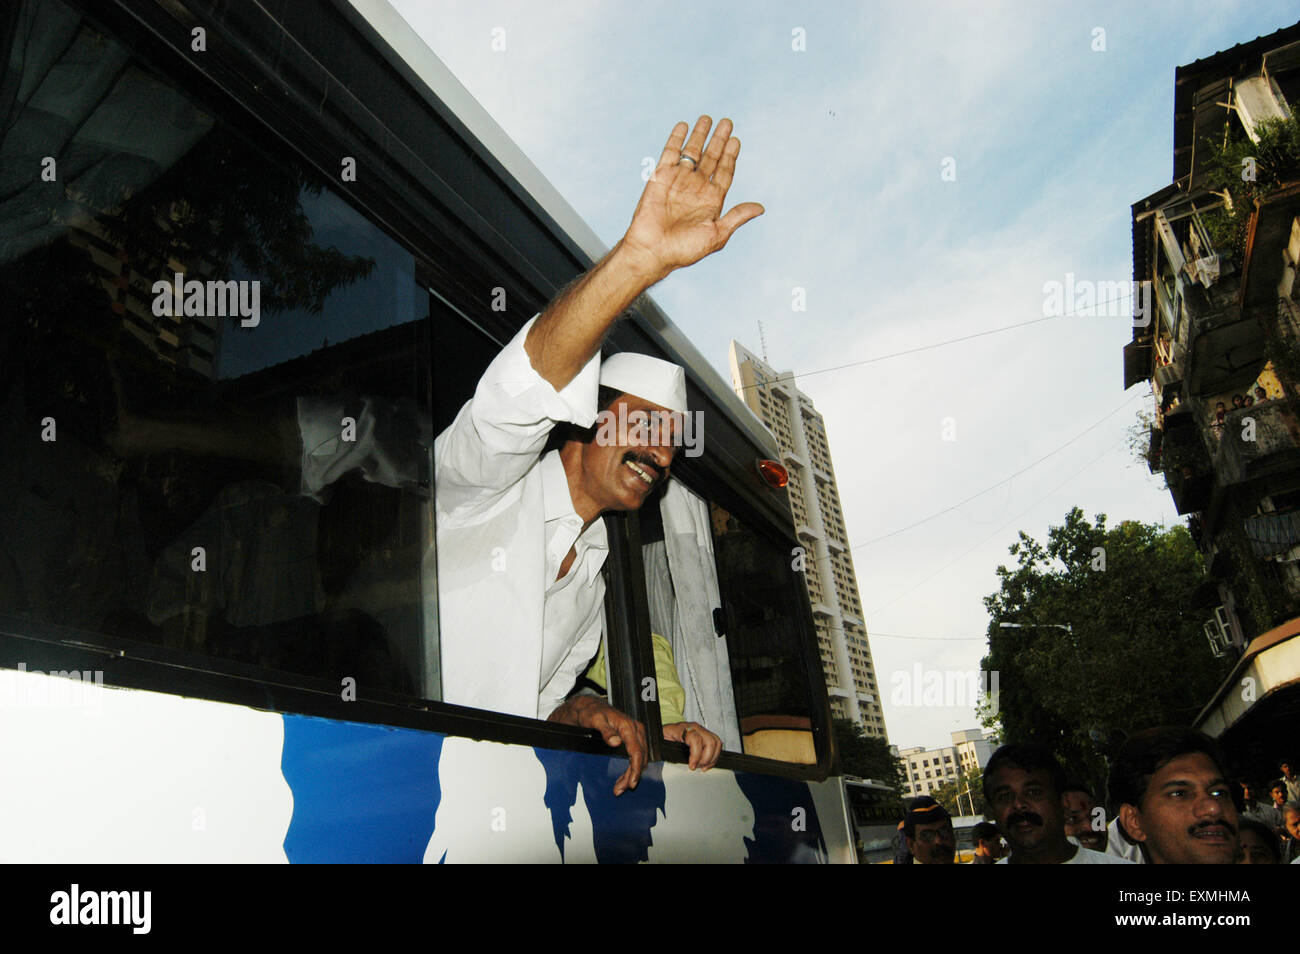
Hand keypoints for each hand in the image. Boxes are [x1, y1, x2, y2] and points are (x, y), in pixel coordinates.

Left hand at [548, 694, 648, 795]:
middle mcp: (635, 730)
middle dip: (633, 776)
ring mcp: (635, 734)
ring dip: (631, 775)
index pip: (637, 751)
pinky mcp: (633, 738)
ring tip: (620, 787)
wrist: (591, 708)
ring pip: (640, 759)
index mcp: (628, 726)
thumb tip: (616, 741)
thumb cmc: (592, 713)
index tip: (631, 782)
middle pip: (640, 758)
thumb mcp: (595, 720)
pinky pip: (636, 756)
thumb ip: (606, 731)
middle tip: (621, 789)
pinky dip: (631, 769)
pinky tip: (623, 778)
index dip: (635, 769)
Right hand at [618, 115, 763, 279]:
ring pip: (692, 152)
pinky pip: (670, 153)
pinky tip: (684, 125)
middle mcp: (695, 188)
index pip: (724, 172)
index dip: (730, 156)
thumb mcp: (717, 234)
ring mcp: (678, 181)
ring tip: (708, 118)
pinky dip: (676, 139)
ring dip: (700, 135)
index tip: (736, 140)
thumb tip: (761, 208)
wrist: (653, 250)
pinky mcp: (661, 177)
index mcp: (711, 201)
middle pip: (711, 158)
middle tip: (727, 123)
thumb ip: (737, 217)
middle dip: (719, 140)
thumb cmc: (684, 249)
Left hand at [663, 721, 721, 771]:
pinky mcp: (705, 734)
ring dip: (712, 757)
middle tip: (698, 767)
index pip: (695, 739)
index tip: (692, 766)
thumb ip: (667, 751)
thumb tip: (674, 761)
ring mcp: (700, 730)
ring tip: (703, 766)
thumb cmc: (662, 737)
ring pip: (716, 742)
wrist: (662, 731)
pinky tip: (706, 763)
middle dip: (706, 758)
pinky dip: (714, 755)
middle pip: (710, 741)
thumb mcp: (661, 744)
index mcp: (681, 729)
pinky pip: (716, 743)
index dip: (696, 755)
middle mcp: (693, 727)